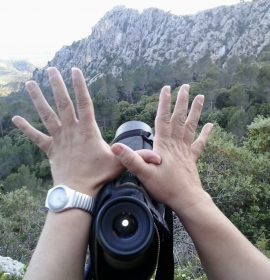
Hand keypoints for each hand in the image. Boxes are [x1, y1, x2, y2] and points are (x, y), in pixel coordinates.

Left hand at [12, 67, 159, 195]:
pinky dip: (26, 128)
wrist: (78, 192)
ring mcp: (59, 139)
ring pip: (47, 115)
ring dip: (38, 99)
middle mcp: (71, 131)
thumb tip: (157, 157)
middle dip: (57, 85)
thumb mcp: (120, 164)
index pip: (84, 102)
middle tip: (51, 70)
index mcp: (88, 130)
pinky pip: (36, 137)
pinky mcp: (50, 149)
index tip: (75, 70)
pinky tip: (15, 119)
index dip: (80, 85)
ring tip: (30, 84)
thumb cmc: (99, 177)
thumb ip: (137, 157)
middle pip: (63, 103)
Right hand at [111, 84, 212, 211]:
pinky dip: (205, 133)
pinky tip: (210, 125)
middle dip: (182, 101)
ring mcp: (186, 150)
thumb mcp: (144, 174)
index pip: (163, 119)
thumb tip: (116, 146)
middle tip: (186, 87)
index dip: (164, 103)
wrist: (187, 200)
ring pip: (191, 126)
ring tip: (200, 97)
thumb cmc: (166, 188)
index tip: (166, 89)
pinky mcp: (192, 158)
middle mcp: (176, 144)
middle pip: (179, 118)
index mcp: (164, 145)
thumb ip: (131, 159)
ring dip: (195, 111)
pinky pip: (200, 143)